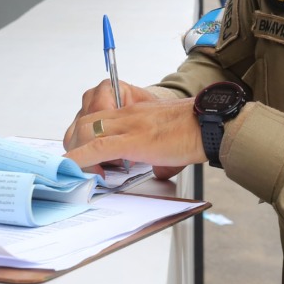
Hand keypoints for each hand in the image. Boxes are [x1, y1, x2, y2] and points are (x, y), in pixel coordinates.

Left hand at [63, 80, 204, 180]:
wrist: (210, 123)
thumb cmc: (195, 130)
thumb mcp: (169, 139)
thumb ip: (159, 155)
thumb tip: (160, 172)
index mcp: (134, 111)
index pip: (96, 113)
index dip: (85, 134)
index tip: (85, 152)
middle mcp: (127, 114)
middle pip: (84, 121)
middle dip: (74, 143)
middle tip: (81, 164)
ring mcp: (129, 125)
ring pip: (86, 131)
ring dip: (77, 153)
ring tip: (86, 171)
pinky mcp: (134, 140)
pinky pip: (97, 147)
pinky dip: (80, 158)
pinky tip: (73, 168)